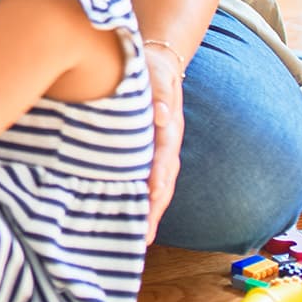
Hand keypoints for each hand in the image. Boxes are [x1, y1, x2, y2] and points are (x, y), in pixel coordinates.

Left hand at [143, 44, 186, 242]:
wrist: (158, 63)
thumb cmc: (152, 69)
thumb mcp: (157, 75)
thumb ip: (160, 94)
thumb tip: (159, 115)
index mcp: (168, 126)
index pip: (164, 155)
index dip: (158, 175)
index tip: (152, 194)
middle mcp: (168, 143)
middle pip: (164, 180)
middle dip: (155, 207)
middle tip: (145, 235)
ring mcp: (162, 151)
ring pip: (159, 185)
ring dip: (151, 211)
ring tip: (142, 238)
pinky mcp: (151, 153)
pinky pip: (148, 180)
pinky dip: (144, 200)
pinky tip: (133, 219)